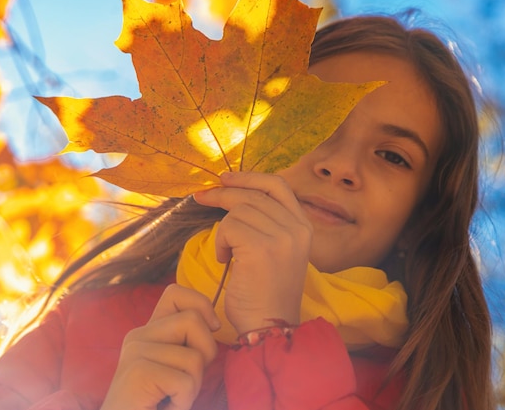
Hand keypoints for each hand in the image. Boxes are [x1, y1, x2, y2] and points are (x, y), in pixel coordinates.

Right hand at [100, 284, 219, 409]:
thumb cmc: (159, 402)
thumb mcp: (178, 365)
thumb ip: (188, 342)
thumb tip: (214, 323)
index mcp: (149, 331)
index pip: (176, 292)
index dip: (202, 305)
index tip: (212, 329)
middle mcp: (138, 336)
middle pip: (193, 320)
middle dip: (206, 353)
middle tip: (185, 380)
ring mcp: (135, 352)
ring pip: (195, 357)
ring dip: (193, 386)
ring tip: (171, 397)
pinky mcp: (137, 372)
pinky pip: (185, 382)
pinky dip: (184, 401)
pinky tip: (164, 406)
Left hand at [193, 171, 311, 333]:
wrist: (269, 328)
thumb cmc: (265, 294)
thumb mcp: (277, 251)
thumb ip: (267, 223)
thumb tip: (234, 194)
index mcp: (304, 226)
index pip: (278, 186)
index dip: (250, 177)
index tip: (226, 178)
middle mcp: (297, 227)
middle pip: (252, 195)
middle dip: (222, 195)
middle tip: (200, 197)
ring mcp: (282, 236)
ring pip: (238, 211)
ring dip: (223, 231)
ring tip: (226, 254)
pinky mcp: (262, 247)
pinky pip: (228, 227)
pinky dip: (220, 242)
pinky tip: (225, 261)